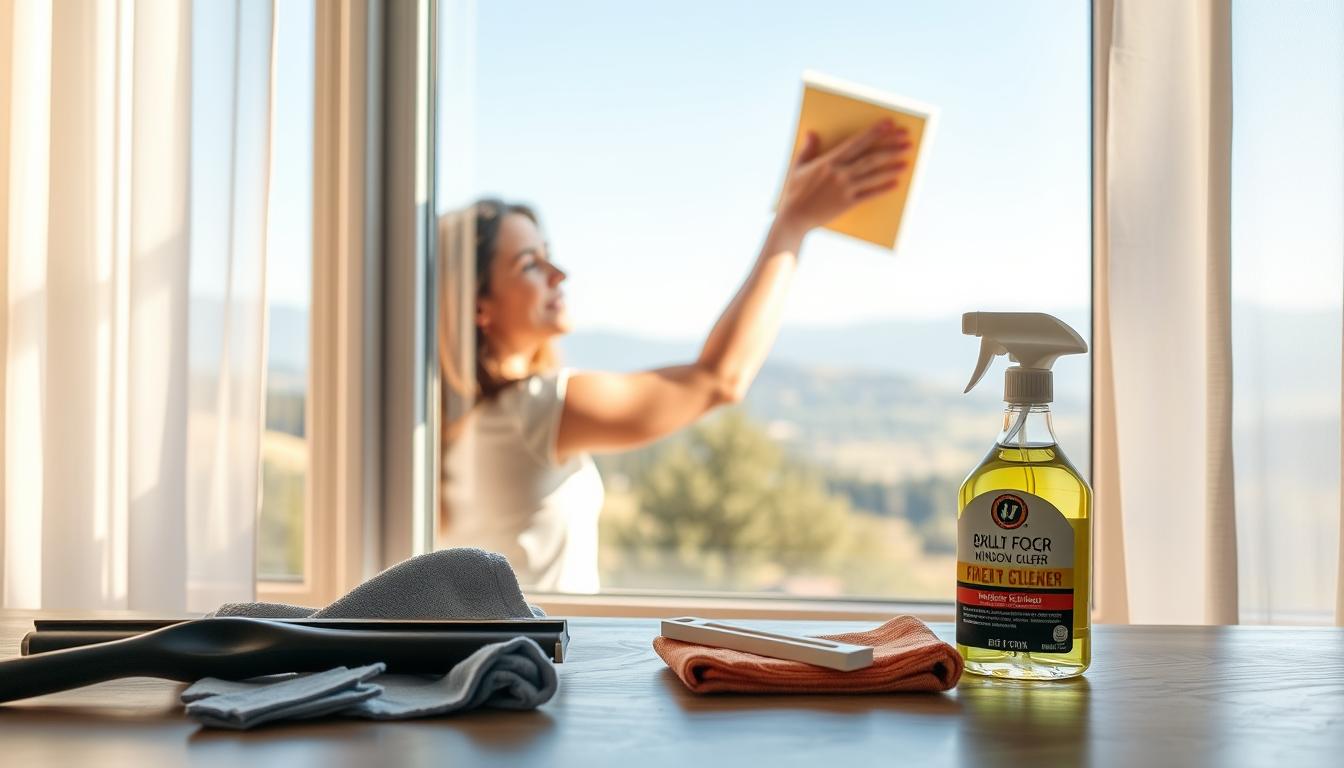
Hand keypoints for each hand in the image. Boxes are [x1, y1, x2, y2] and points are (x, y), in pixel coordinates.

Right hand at [774, 119, 911, 238]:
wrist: (793, 218)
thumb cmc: (793, 192)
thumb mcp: (797, 167)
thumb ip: (807, 149)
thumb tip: (812, 132)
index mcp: (829, 161)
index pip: (857, 143)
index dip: (874, 132)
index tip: (889, 124)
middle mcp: (839, 173)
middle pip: (871, 158)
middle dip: (891, 147)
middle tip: (907, 141)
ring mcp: (845, 189)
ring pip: (873, 175)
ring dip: (892, 167)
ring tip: (906, 160)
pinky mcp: (847, 204)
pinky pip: (869, 195)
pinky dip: (883, 189)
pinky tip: (896, 184)